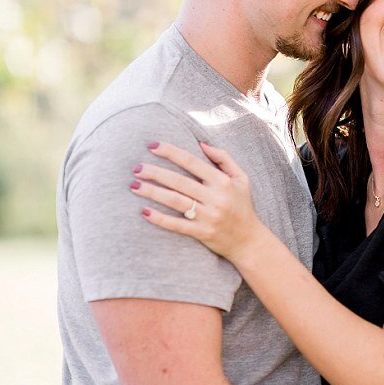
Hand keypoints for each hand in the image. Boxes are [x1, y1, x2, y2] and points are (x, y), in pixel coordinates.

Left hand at [134, 141, 263, 262]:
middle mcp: (216, 198)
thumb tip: (201, 143)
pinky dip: (160, 219)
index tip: (151, 146)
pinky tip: (144, 211)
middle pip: (180, 181)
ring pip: (176, 201)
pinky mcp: (203, 233)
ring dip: (153, 193)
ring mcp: (209, 216)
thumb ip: (224, 159)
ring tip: (134, 185)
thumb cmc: (242, 206)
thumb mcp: (242, 179)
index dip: (171, 152)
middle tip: (136, 168)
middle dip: (155, 173)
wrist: (249, 241)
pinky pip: (178, 225)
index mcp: (224, 182)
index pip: (192, 162)